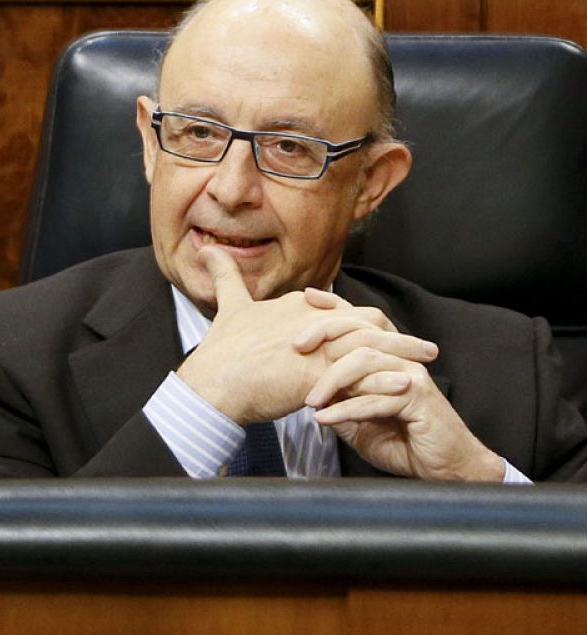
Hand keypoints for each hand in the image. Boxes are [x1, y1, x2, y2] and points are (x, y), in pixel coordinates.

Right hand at [176, 247, 430, 423]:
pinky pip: (361, 376)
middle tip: (421, 346)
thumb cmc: (220, 353)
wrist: (210, 386)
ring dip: (402, 353)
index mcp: (295, 306)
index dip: (364, 322)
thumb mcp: (226, 307)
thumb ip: (224, 277)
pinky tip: (407, 385)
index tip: (382, 331)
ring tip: (425, 363)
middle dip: (395, 332)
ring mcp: (315, 345)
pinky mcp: (317, 373)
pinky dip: (387, 380)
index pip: (343, 309)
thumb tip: (208, 249)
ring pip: (370, 345)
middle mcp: (310, 319)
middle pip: (366, 320)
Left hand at [302, 295, 504, 481]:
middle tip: (295, 349)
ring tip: (310, 401)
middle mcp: (401, 359)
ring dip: (331, 380)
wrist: (443, 467)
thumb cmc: (401, 441)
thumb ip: (337, 401)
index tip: (305, 299)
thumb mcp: (357, 420)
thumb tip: (307, 391)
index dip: (334, 306)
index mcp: (388, 356)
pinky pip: (375, 398)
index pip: (361, 320)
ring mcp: (411, 376)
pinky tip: (323, 419)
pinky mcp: (418, 398)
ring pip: (364, 360)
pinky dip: (345, 410)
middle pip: (360, 333)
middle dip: (324, 335)